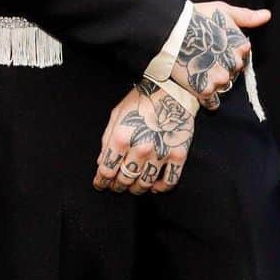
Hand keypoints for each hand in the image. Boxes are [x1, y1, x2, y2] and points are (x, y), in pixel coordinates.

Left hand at [94, 79, 194, 194]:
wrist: (172, 90)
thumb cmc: (141, 100)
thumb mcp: (117, 114)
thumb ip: (107, 140)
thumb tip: (101, 162)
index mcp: (122, 136)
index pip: (108, 169)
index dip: (102, 180)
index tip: (100, 184)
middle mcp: (141, 148)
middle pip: (125, 179)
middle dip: (117, 185)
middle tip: (115, 186)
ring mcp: (161, 153)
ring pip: (145, 183)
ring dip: (136, 189)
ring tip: (132, 187)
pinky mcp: (178, 155)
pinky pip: (169, 181)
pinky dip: (160, 188)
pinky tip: (153, 186)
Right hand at [171, 2, 269, 110]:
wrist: (168, 29)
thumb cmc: (195, 16)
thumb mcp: (222, 10)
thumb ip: (246, 16)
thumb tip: (267, 15)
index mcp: (241, 46)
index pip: (241, 56)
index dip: (227, 51)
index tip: (213, 46)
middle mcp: (233, 64)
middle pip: (232, 71)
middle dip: (221, 66)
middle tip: (203, 56)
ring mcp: (219, 78)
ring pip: (223, 85)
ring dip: (213, 80)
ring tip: (197, 68)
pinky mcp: (204, 89)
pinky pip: (212, 102)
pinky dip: (207, 97)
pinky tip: (198, 87)